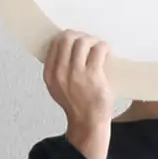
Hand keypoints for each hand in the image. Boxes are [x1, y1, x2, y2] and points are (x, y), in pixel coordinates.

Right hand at [44, 31, 114, 158]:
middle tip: (88, 42)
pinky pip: (98, 50)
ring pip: (83, 41)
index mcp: (50, 74)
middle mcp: (61, 72)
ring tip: (98, 47)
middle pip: (67, 38)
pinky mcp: (93, 75)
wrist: (88, 122)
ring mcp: (77, 73)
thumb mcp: (57, 88)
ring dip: (92, 40)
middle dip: (79, 36)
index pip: (55, 44)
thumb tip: (64, 49)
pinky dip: (104, 47)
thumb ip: (57, 70)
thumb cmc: (77, 106)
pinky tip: (106, 51)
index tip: (76, 40)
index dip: (67, 38)